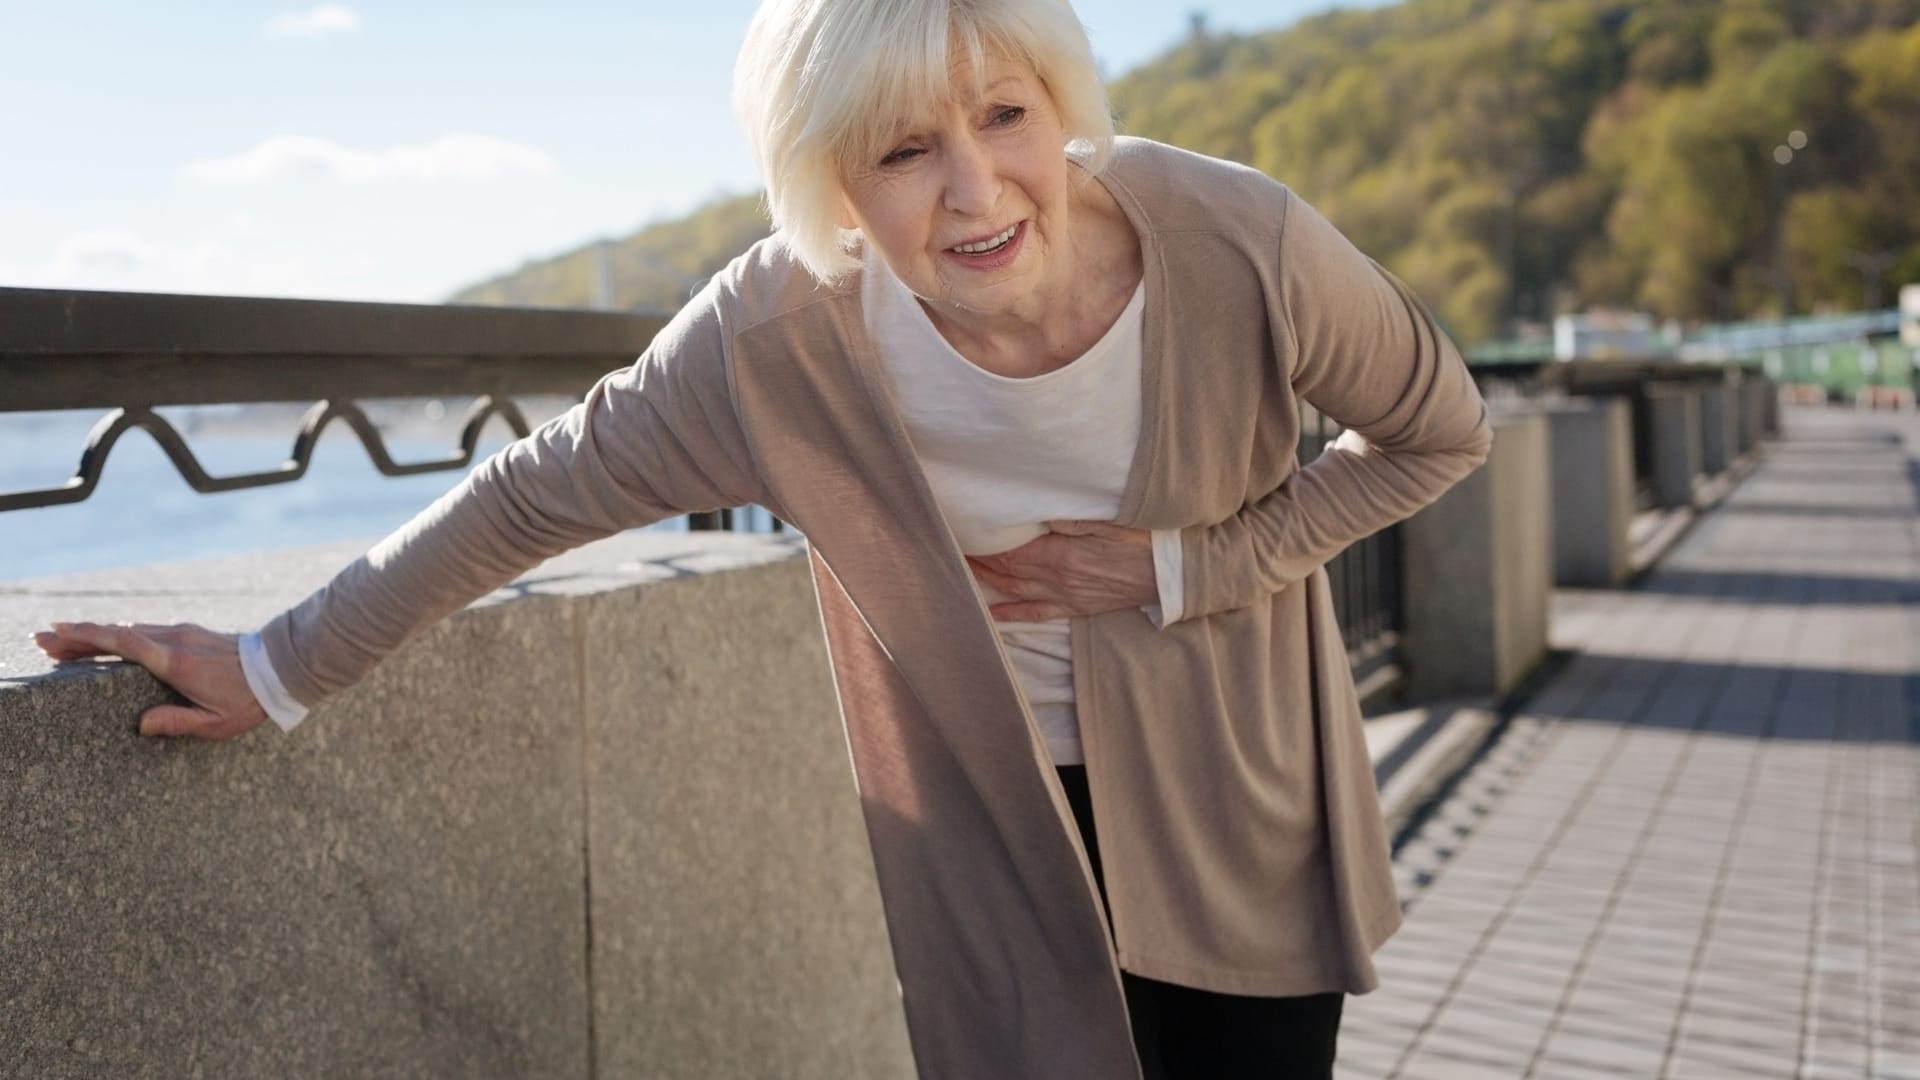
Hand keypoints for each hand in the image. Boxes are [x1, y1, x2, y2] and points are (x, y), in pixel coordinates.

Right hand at [32, 621, 267, 739]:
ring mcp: (182, 633)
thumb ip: (177, 723)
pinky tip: (106, 642)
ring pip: (129, 630)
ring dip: (96, 635)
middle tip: (42, 640)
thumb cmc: (248, 700)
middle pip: (116, 634)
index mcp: (174, 661)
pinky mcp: (189, 633)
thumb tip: (140, 725)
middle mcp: (174, 640)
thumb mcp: (215, 722)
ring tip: (64, 643)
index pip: (122, 644)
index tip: (57, 634)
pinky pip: (145, 632)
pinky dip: (119, 636)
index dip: (87, 638)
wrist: (281, 667)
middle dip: (78, 636)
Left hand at [965, 520, 1156, 621]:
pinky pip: (1036, 613)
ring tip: (962, 570)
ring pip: (1014, 590)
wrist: (1171, 574)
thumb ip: (1071, 517)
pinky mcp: (1075, 607)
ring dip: (987, 582)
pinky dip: (1010, 615)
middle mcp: (1056, 579)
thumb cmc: (1143, 540)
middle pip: (1006, 570)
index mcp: (1061, 555)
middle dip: (978, 560)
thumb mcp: (1109, 519)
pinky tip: (991, 614)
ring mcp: (1064, 596)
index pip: (1010, 550)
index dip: (983, 544)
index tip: (962, 532)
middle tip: (952, 548)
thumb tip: (1038, 512)